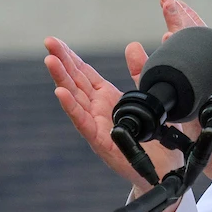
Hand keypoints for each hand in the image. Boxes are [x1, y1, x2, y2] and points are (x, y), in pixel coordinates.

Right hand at [42, 0, 206, 191]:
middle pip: (75, 81)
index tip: (56, 41)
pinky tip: (60, 93)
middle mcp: (97, 110)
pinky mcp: (101, 141)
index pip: (84, 73)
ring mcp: (96, 125)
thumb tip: (132, 45)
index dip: (70, 57)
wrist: (164, 170)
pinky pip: (83, 123)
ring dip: (61, 80)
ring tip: (49, 61)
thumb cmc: (153, 137)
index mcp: (107, 98)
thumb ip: (138, 72)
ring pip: (75, 99)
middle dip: (61, 61)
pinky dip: (71, 107)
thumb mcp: (148, 97)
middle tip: (48, 42)